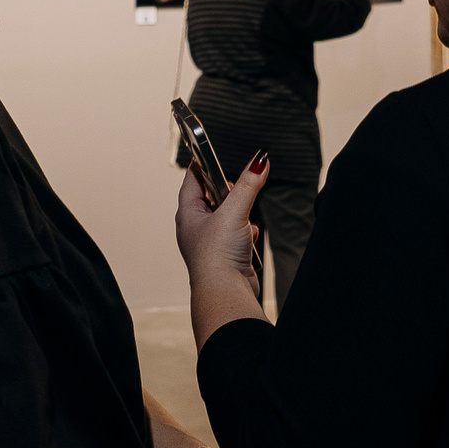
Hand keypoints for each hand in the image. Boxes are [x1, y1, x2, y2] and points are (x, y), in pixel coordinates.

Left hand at [176, 157, 263, 295]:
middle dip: (225, 190)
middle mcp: (195, 228)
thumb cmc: (218, 255)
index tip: (211, 155)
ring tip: (245, 208)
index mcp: (188, 214)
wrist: (225, 292)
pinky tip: (251, 232)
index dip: (202, 167)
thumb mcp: (234, 211)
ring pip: (223, 218)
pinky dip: (244, 232)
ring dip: (237, 212)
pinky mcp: (225, 257)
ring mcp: (210, 244)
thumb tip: (260, 162)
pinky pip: (234, 237)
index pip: (192, 181)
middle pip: (208, 198)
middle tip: (236, 183)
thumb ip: (248, 185)